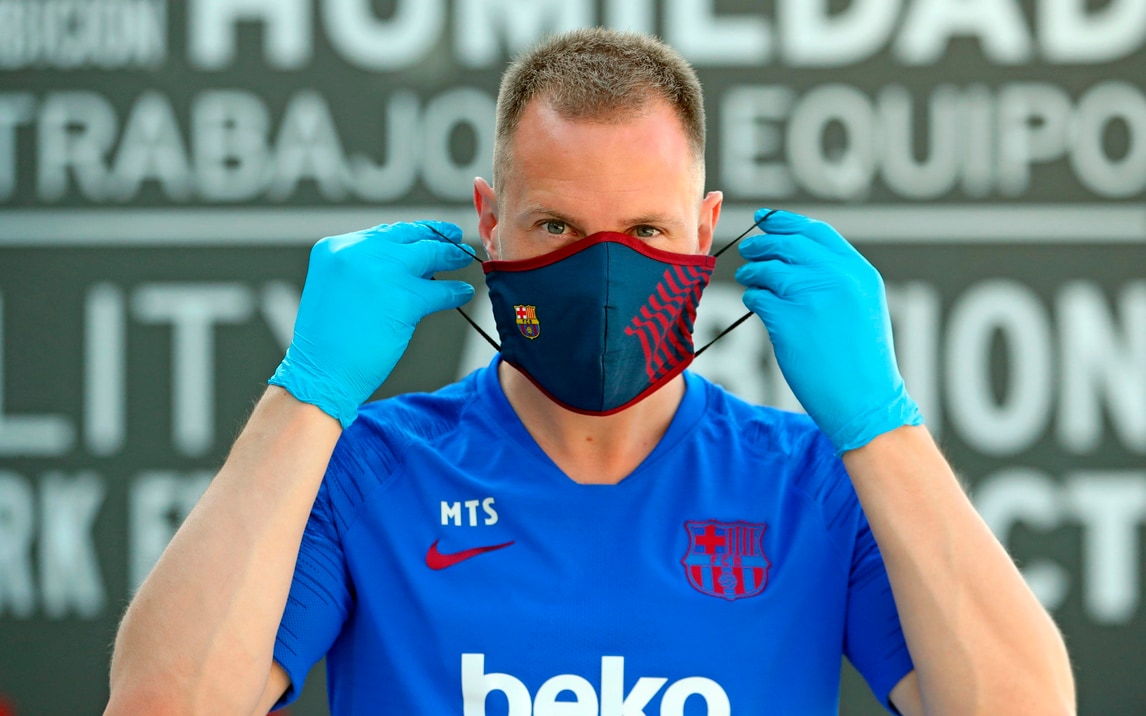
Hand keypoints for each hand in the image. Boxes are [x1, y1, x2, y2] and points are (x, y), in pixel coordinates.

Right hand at [269, 221, 474, 427]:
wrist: (320, 373)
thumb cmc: (329, 342)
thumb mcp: (340, 290)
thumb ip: (368, 270)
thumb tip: (416, 262)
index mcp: (335, 248)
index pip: (383, 233)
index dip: (412, 232)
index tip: (430, 231)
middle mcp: (356, 252)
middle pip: (407, 237)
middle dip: (436, 236)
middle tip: (454, 237)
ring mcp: (381, 272)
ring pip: (428, 255)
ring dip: (451, 255)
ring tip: (464, 258)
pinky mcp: (403, 298)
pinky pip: (438, 290)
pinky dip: (454, 291)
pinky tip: (463, 293)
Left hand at [735, 209, 921, 452]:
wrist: (866, 399)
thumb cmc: (863, 359)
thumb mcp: (864, 306)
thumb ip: (838, 277)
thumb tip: (796, 254)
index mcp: (859, 272)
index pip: (817, 232)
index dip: (787, 222)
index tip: (767, 219)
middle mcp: (837, 278)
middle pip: (787, 245)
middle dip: (763, 243)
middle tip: (748, 247)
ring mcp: (811, 297)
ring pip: (767, 270)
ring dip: (752, 272)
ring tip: (748, 277)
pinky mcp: (788, 321)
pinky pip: (757, 298)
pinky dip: (752, 297)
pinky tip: (754, 303)